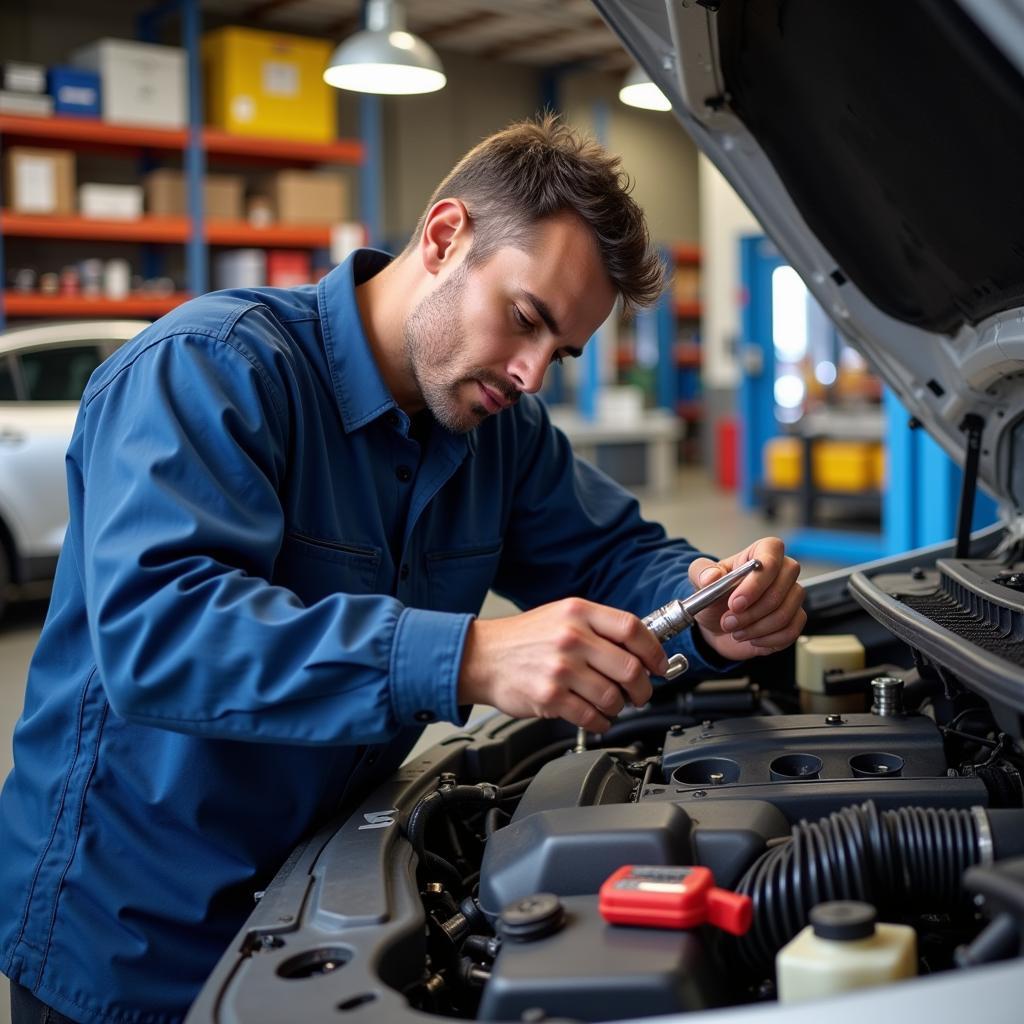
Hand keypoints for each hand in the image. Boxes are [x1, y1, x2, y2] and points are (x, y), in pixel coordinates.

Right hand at [458, 598, 667, 731]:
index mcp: (579, 612)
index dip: (654, 650)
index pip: (632, 628)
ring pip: (613, 696)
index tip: (659, 665)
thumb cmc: (524, 638)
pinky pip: (590, 716)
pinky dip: (600, 722)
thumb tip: (639, 648)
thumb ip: (598, 627)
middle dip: (643, 688)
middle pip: (629, 667)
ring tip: (612, 705)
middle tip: (641, 694)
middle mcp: (571, 637)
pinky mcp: (550, 697)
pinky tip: (595, 717)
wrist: (481, 656)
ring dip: (620, 707)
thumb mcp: (562, 616)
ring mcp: (560, 668)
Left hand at [689, 537, 804, 661]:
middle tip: (728, 621)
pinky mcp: (794, 619)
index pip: (772, 552)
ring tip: (735, 630)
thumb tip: (711, 576)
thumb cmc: (714, 599)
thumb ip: (702, 573)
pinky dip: (766, 639)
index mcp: (758, 553)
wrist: (717, 627)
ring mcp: (791, 595)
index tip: (735, 603)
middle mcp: (781, 571)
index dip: (756, 580)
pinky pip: (791, 631)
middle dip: (753, 611)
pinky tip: (750, 637)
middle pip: (784, 585)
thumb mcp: (699, 582)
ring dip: (756, 627)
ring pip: (786, 612)